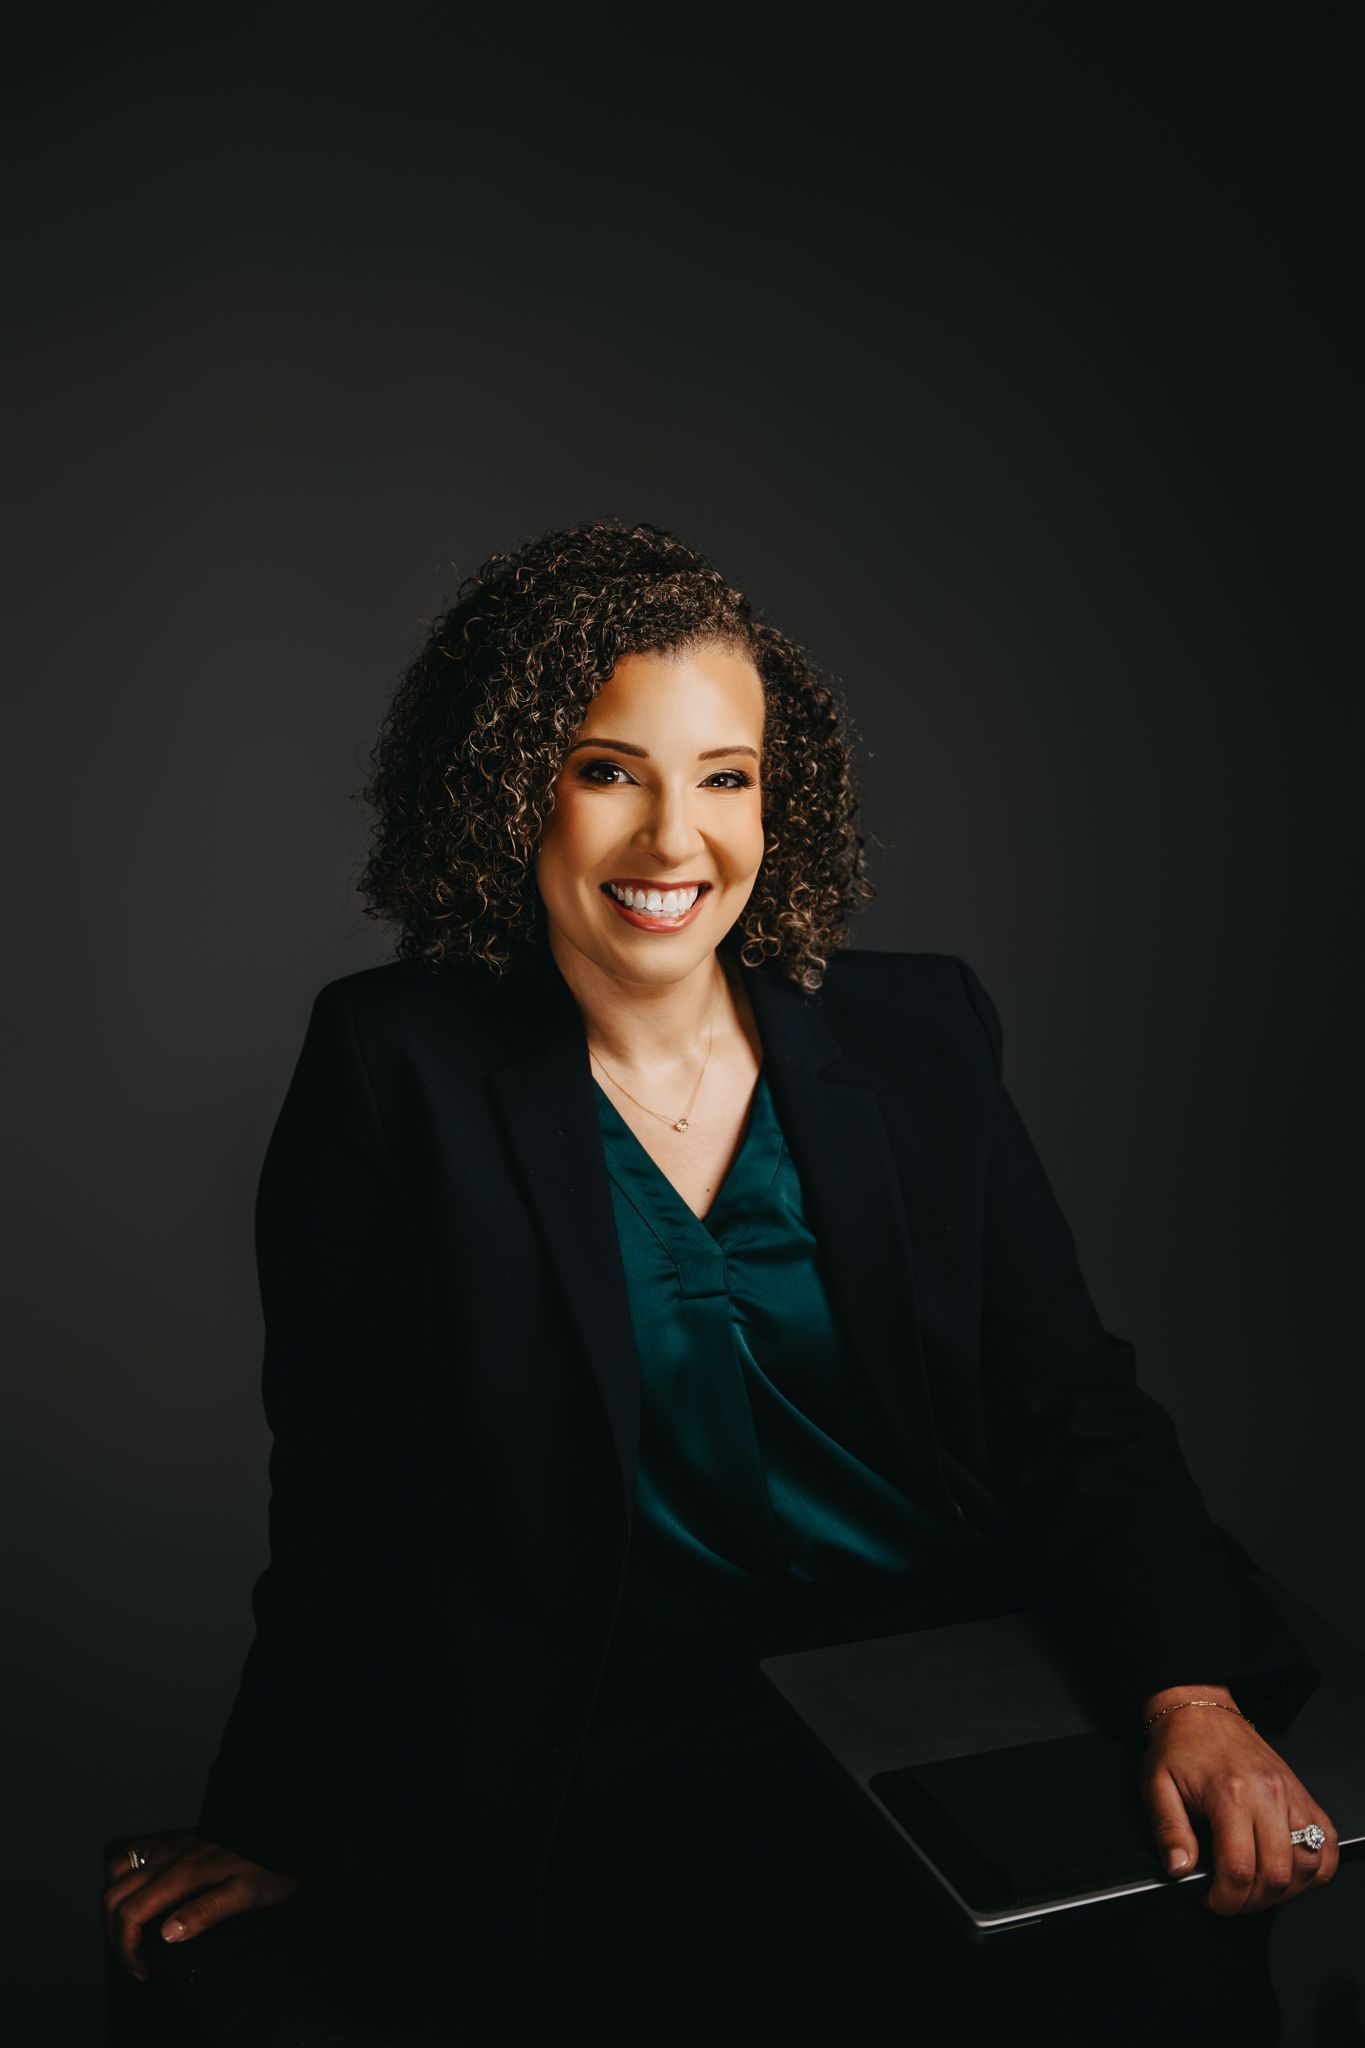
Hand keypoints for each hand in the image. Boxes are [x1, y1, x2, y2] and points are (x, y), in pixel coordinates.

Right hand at [103, 1830, 300, 1980]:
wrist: (278, 1832)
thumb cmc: (265, 1866)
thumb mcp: (244, 1895)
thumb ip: (205, 1913)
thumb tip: (166, 1934)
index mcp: (182, 1875)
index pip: (130, 1914)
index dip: (127, 1950)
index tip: (143, 1971)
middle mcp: (167, 1857)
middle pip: (114, 1897)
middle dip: (114, 1936)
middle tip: (135, 1961)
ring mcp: (166, 1845)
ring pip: (115, 1873)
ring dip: (112, 1906)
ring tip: (128, 1932)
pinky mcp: (170, 1839)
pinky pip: (130, 1854)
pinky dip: (119, 1878)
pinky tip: (132, 1894)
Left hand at [1138, 1693, 1338, 1914]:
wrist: (1201, 1711)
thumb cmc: (1180, 1746)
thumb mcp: (1156, 1785)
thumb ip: (1168, 1831)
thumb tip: (1179, 1869)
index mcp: (1230, 1792)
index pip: (1238, 1869)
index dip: (1224, 1898)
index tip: (1211, 1898)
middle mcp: (1267, 1794)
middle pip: (1276, 1875)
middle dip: (1251, 1901)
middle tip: (1230, 1896)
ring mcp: (1292, 1794)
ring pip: (1308, 1865)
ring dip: (1283, 1890)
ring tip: (1255, 1887)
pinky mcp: (1304, 1795)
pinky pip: (1329, 1844)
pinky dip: (1316, 1868)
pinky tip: (1289, 1872)